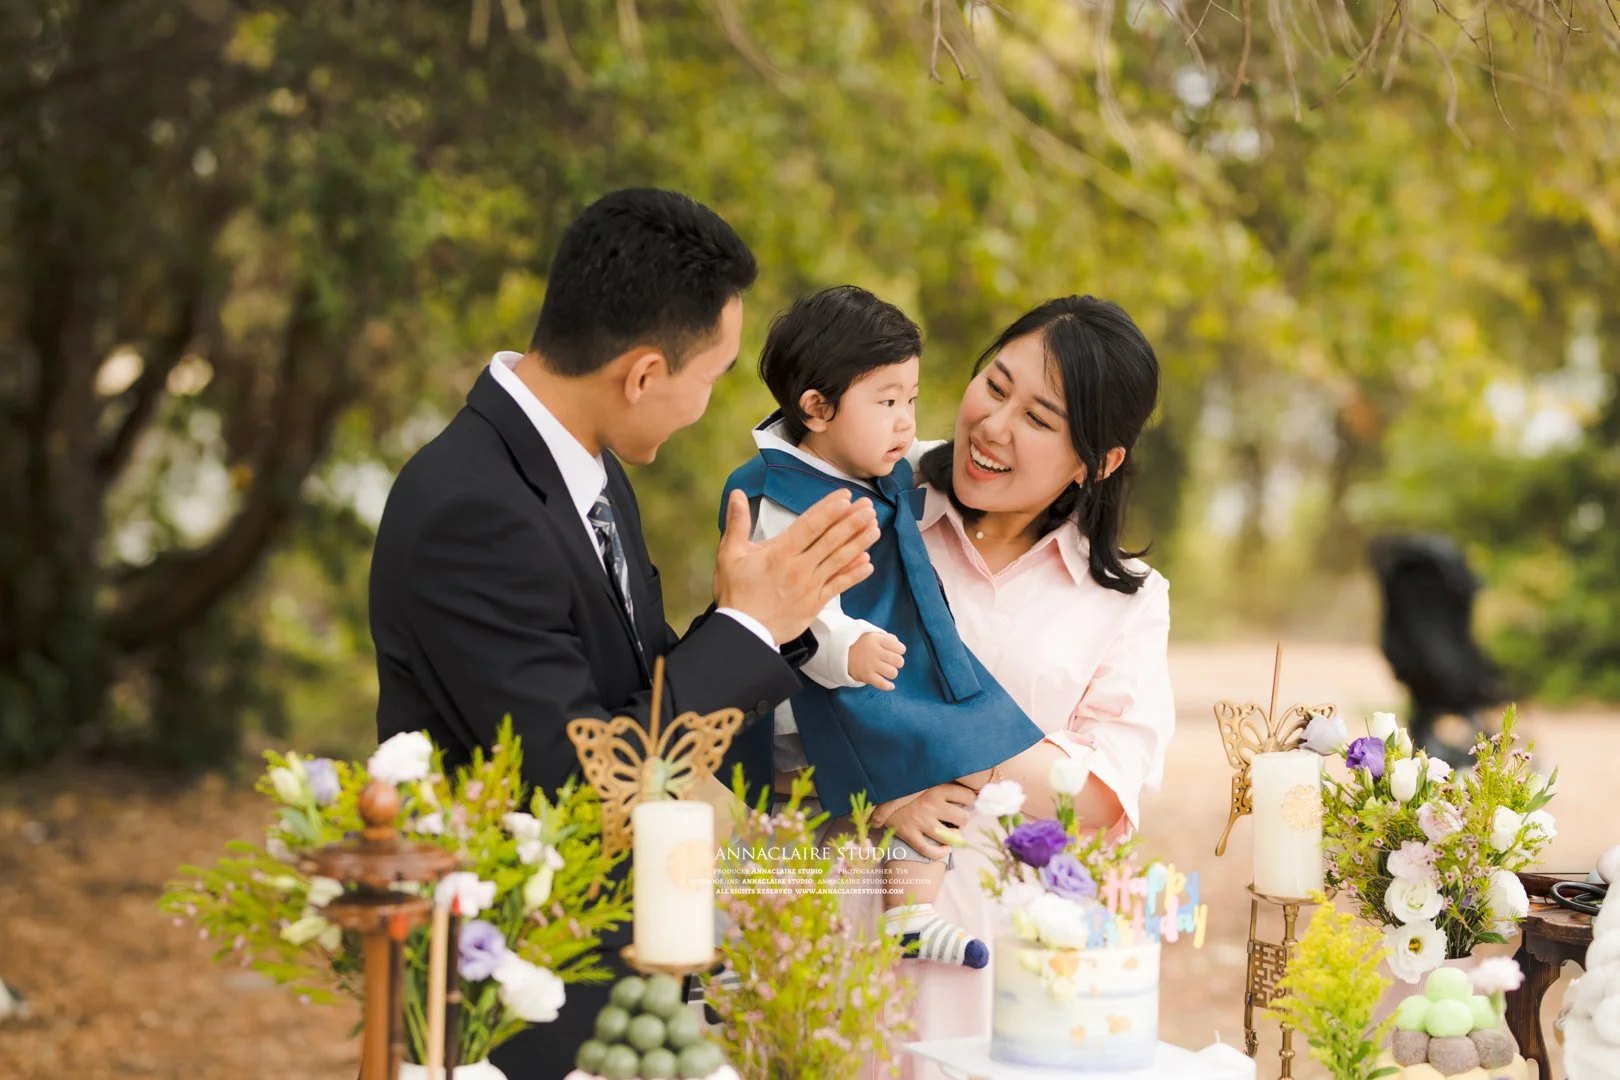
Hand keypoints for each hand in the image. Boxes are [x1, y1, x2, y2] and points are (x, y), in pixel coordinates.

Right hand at [714, 488, 877, 644]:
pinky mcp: (815, 604)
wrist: (743, 632)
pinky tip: (868, 564)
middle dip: (852, 522)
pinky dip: (854, 575)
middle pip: (830, 540)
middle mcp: (798, 568)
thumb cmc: (735, 593)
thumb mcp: (730, 555)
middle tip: (869, 508)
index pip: (810, 525)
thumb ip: (737, 523)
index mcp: (779, 553)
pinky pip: (838, 586)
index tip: (845, 497)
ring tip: (875, 529)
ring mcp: (809, 587)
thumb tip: (737, 494)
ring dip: (859, 544)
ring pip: (839, 561)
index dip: (829, 510)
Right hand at [848, 631, 904, 690]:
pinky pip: (882, 684)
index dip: (899, 651)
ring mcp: (870, 665)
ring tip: (886, 670)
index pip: (901, 648)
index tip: (893, 651)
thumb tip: (900, 648)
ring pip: (893, 673)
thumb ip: (887, 638)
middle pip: (899, 661)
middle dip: (897, 662)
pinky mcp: (866, 676)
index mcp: (877, 639)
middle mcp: (875, 652)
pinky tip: (890, 685)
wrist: (838, 651)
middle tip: (890, 662)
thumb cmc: (860, 643)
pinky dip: (888, 686)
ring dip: (891, 672)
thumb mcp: (872, 634)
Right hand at [873, 781, 976, 859]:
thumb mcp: (924, 777)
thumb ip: (941, 780)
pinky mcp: (909, 834)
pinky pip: (930, 851)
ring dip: (955, 837)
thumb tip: (967, 789)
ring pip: (951, 836)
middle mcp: (931, 805)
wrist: (875, 794)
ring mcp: (920, 821)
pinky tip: (945, 848)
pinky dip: (941, 852)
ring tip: (952, 832)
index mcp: (936, 787)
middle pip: (963, 819)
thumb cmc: (903, 785)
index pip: (968, 796)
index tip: (967, 801)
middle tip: (957, 819)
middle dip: (962, 820)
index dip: (970, 800)